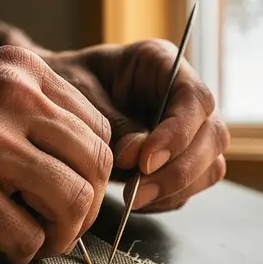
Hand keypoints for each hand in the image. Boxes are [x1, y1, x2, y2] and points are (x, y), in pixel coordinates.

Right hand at [0, 46, 112, 263]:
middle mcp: (14, 99)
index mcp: (22, 70)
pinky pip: (27, 239)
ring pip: (75, 204)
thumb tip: (69, 159)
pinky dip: (20, 255)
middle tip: (53, 226)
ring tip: (29, 240)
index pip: (99, 129)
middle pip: (99, 167)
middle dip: (84, 207)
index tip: (64, 192)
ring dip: (59, 235)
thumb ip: (21, 106)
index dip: (91, 171)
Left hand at [43, 40, 229, 211]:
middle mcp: (183, 97)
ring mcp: (187, 131)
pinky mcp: (178, 160)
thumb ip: (113, 122)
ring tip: (132, 198)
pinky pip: (189, 188)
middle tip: (137, 192)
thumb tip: (140, 158)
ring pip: (209, 166)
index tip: (145, 161)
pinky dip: (165, 199)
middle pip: (212, 136)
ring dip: (174, 189)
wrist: (49, 101)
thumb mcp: (80, 93)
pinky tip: (135, 199)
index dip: (178, 134)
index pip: (194, 99)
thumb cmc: (64, 84)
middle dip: (179, 170)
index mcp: (162, 64)